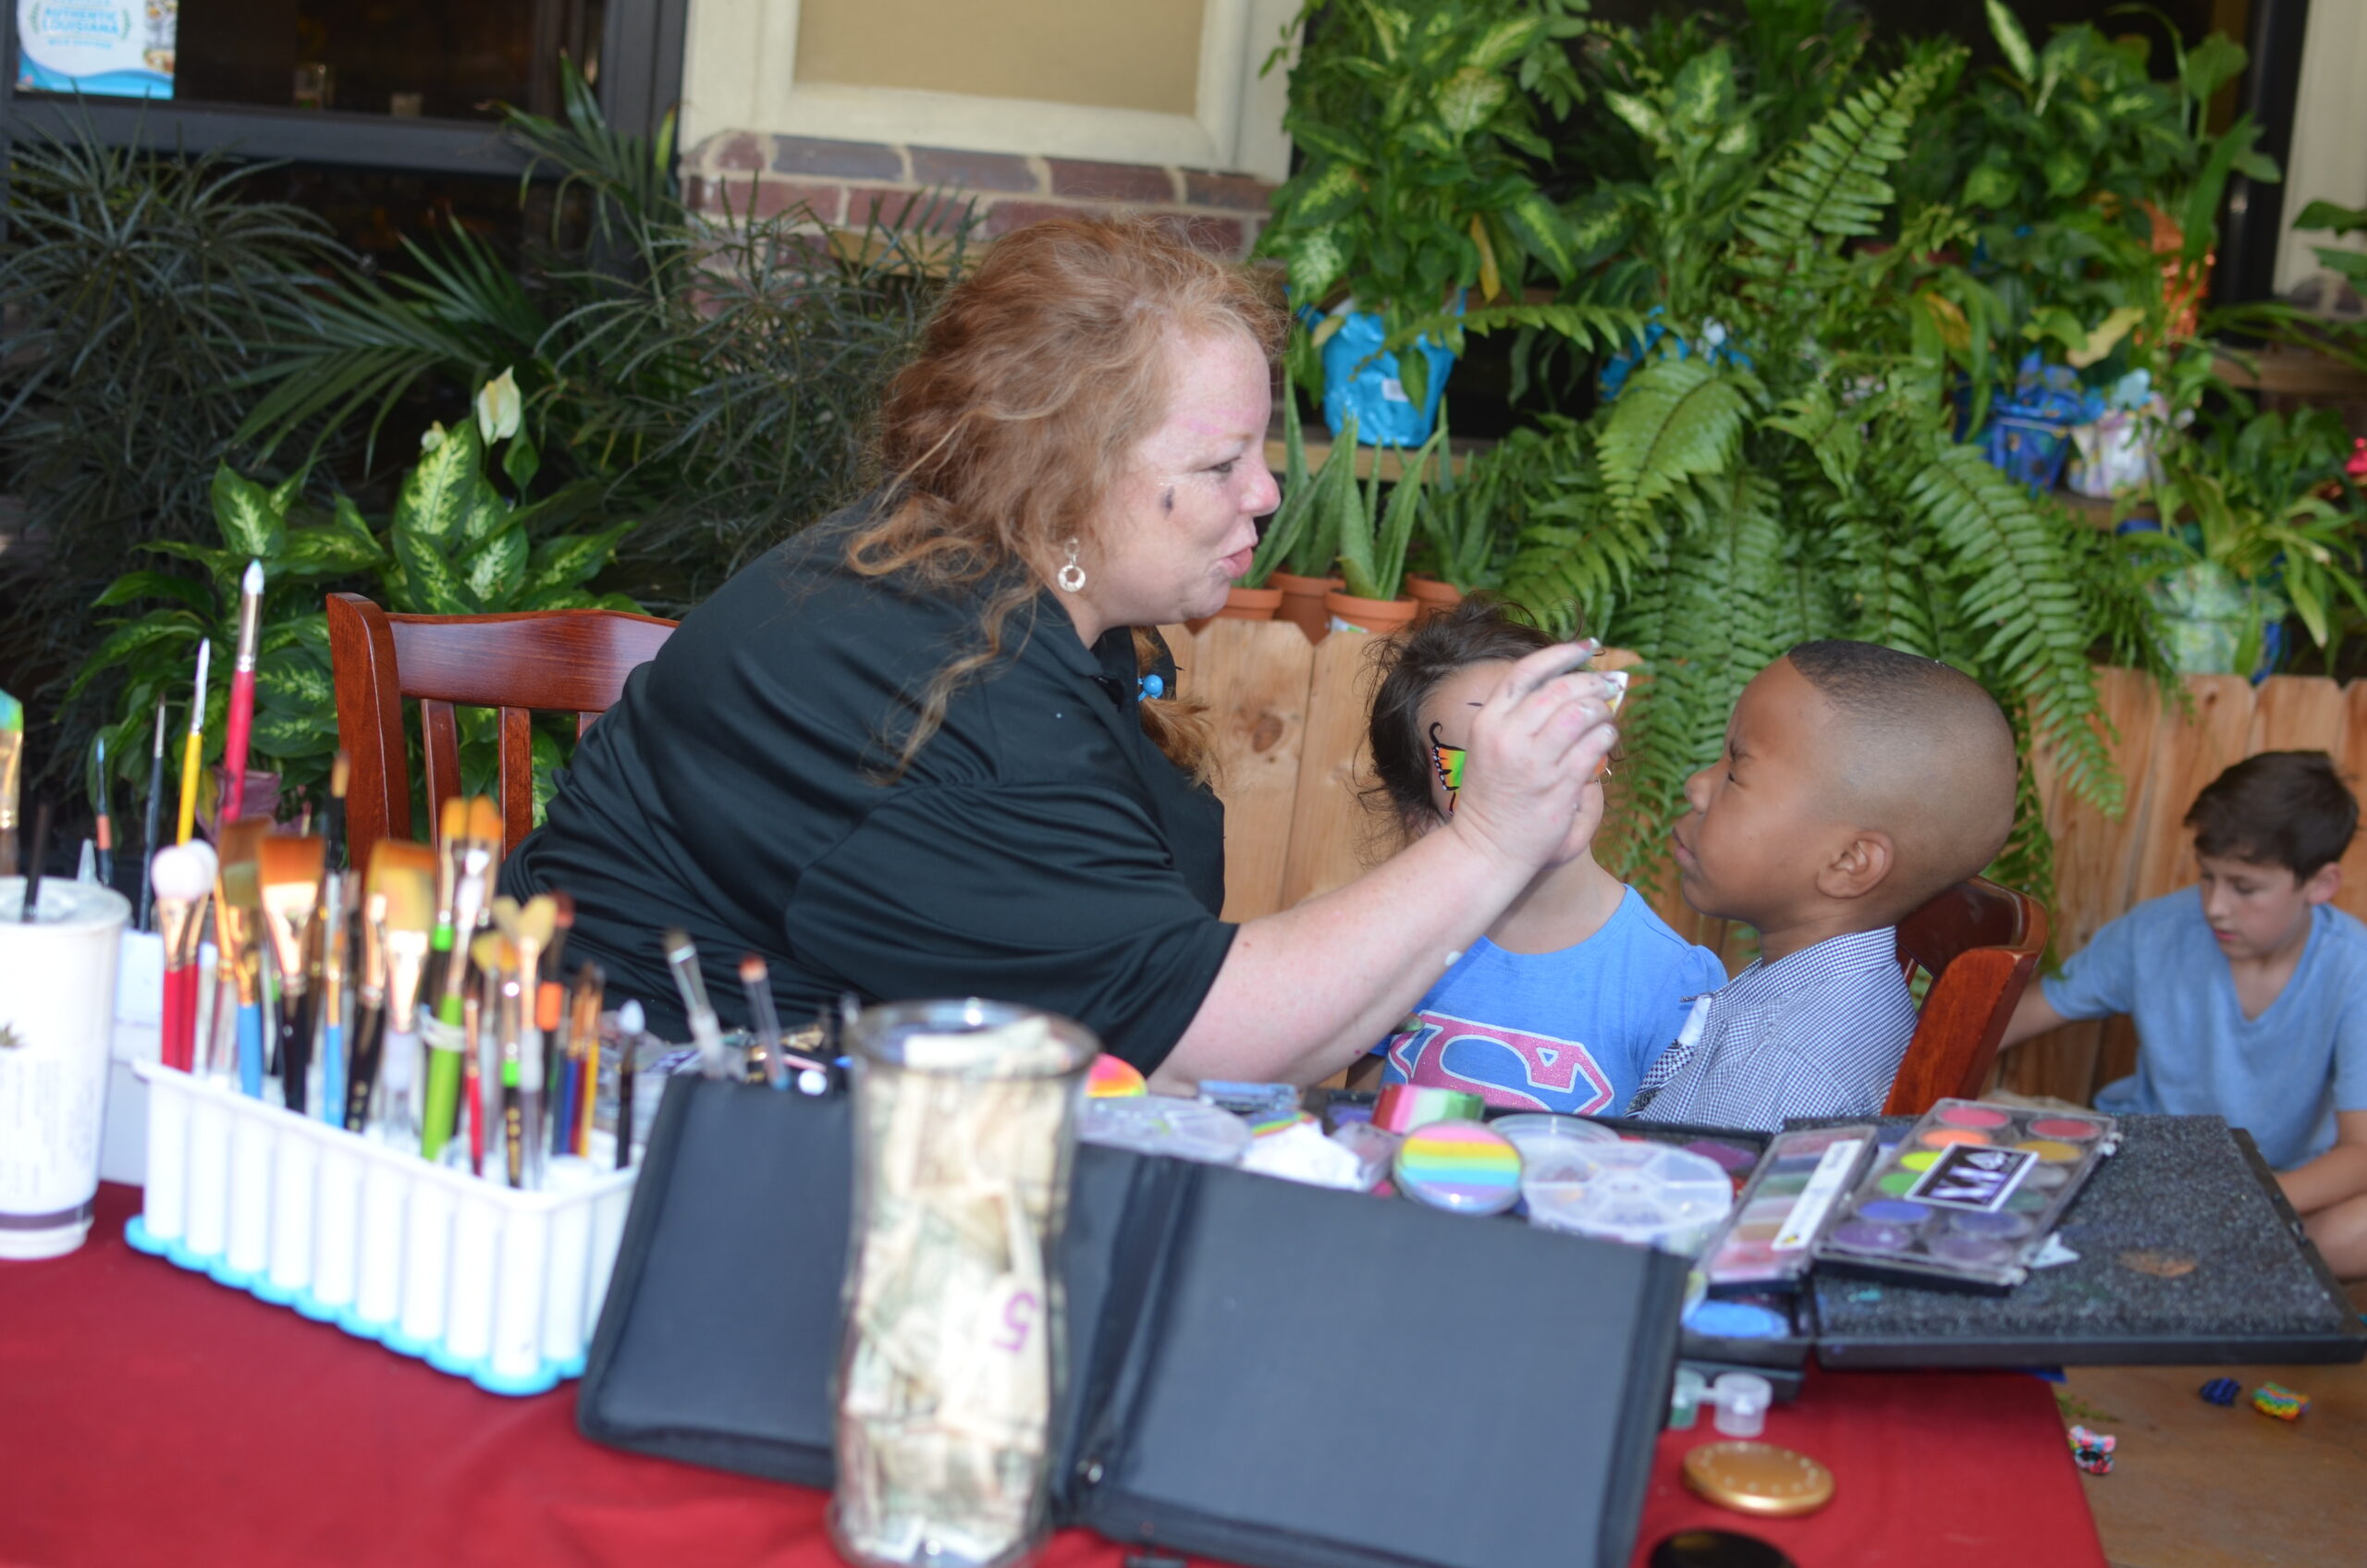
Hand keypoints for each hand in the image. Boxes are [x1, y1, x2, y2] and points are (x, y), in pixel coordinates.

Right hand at [1445, 643, 1617, 877]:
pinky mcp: (1558, 785)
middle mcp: (1508, 736)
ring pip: (1581, 713)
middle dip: (1591, 681)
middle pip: (1559, 689)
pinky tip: (1607, 740)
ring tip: (1606, 716)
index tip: (1586, 646)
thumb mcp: (1493, 747)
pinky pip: (1595, 746)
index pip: (1527, 672)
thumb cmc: (1494, 797)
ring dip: (1602, 709)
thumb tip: (1573, 686)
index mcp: (1488, 721)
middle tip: (1609, 684)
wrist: (1487, 847)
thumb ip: (1523, 717)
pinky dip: (1607, 736)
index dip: (1561, 653)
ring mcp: (1534, 761)